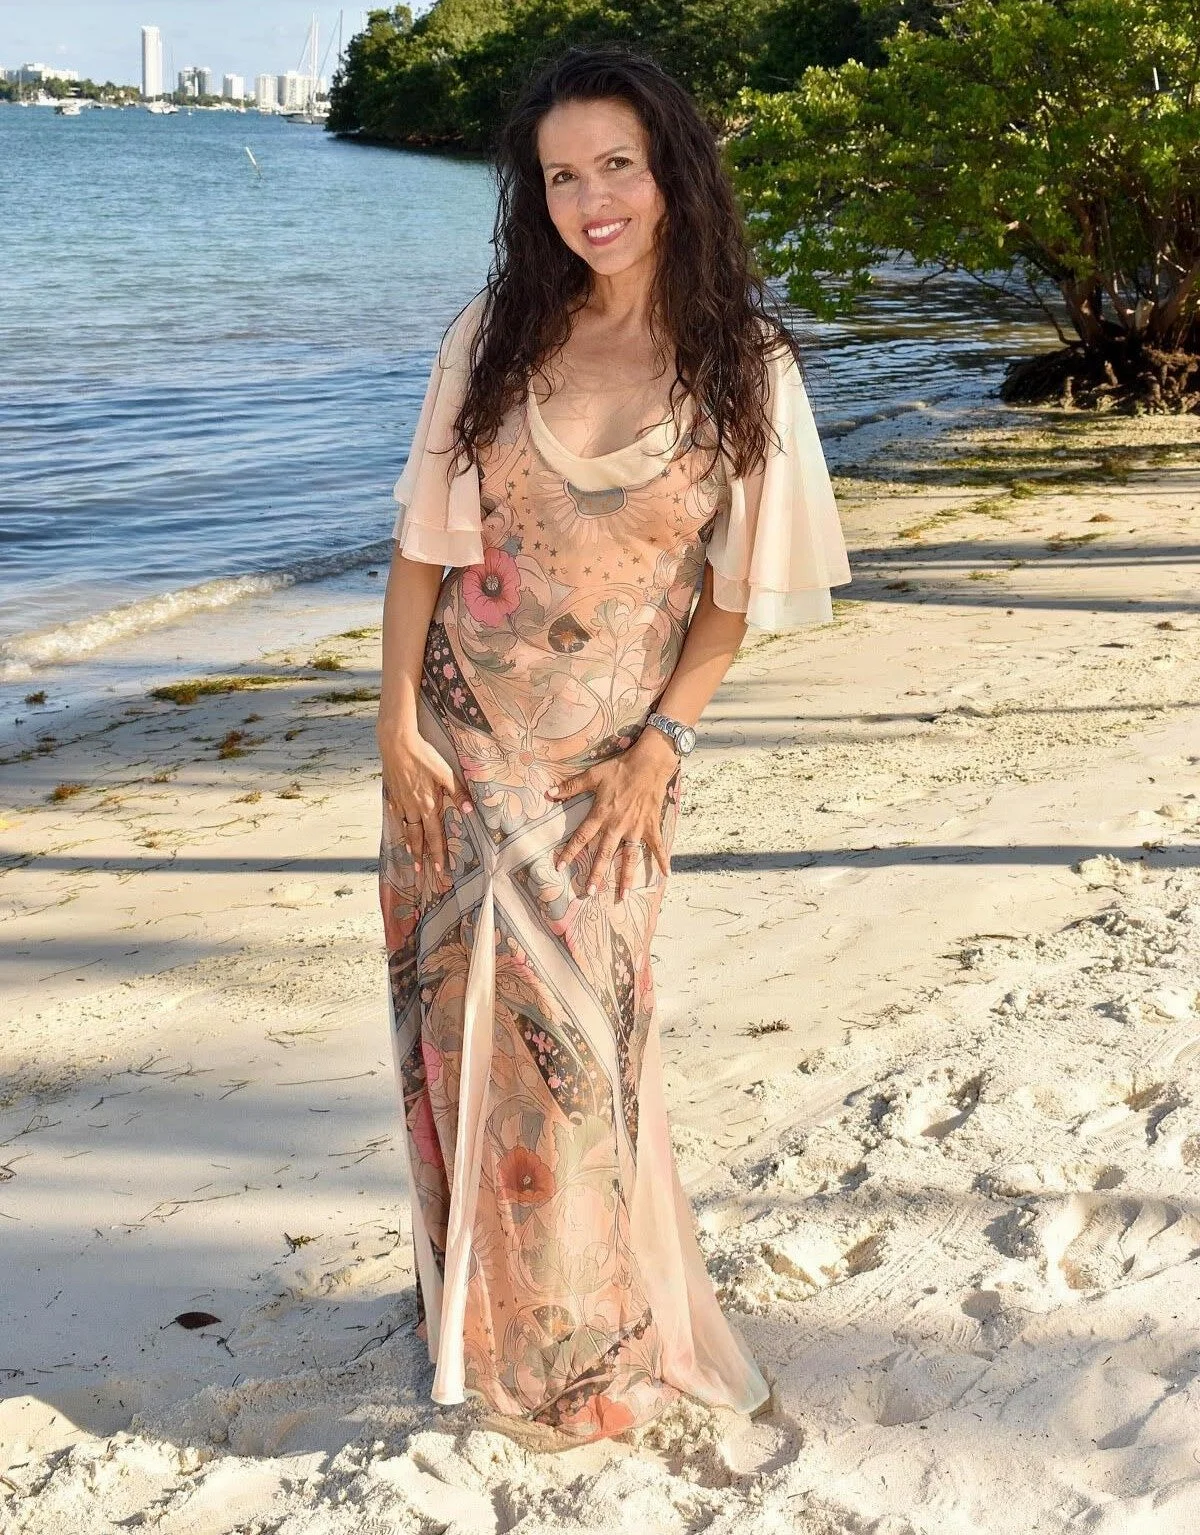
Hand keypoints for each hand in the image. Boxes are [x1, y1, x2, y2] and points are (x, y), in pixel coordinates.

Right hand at [378, 723, 472, 884]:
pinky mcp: (391, 792)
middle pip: (418, 836)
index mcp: (427, 804)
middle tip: (422, 871)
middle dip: (422, 855)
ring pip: (405, 827)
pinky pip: (395, 814)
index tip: (439, 868)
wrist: (396, 743)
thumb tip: (470, 811)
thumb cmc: (423, 756)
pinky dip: (398, 824)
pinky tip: (399, 826)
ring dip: (410, 843)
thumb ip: (458, 792)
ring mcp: (400, 801)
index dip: (437, 852)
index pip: (434, 835)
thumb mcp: (445, 772)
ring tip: (412, 856)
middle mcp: (412, 807)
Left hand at [548, 729, 678, 900]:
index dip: (569, 851)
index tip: (559, 867)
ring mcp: (636, 828)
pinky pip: (657, 847)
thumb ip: (571, 786)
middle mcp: (617, 825)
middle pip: (604, 854)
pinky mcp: (651, 826)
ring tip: (622, 896)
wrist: (649, 763)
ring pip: (629, 857)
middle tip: (588, 893)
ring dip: (626, 877)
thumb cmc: (620, 768)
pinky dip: (663, 860)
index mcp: (601, 814)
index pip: (581, 836)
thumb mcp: (593, 775)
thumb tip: (548, 793)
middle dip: (595, 874)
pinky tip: (666, 875)